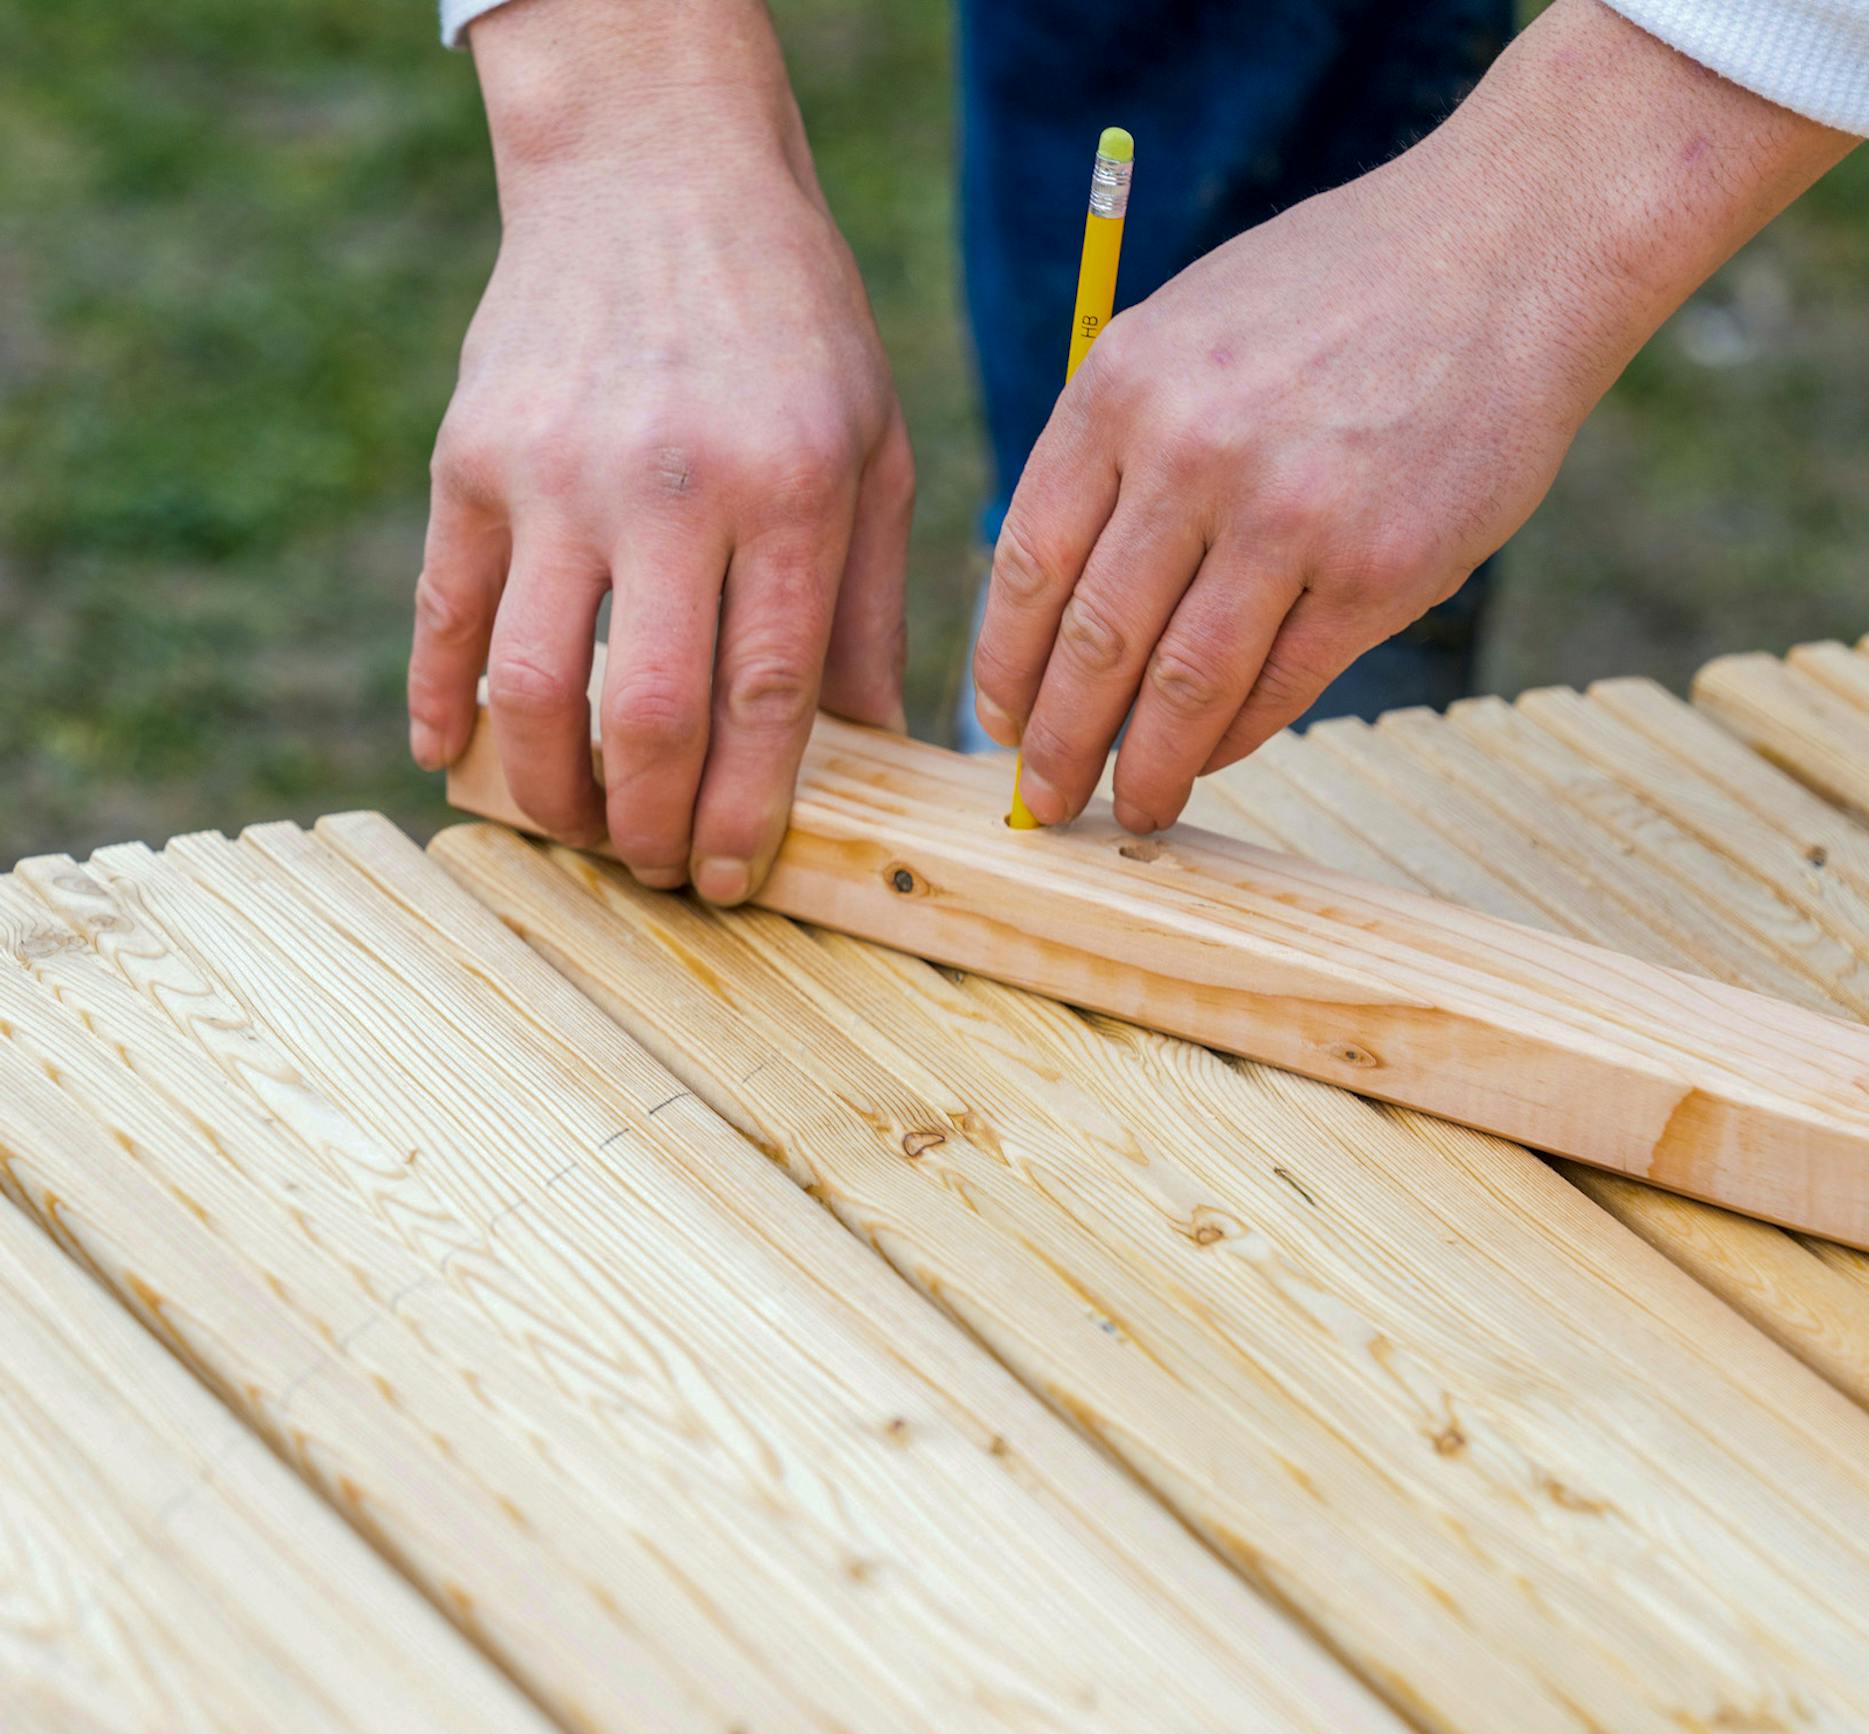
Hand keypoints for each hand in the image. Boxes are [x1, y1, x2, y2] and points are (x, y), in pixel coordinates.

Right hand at [409, 0, 912, 903]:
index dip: (749, 814)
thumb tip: (879, 752)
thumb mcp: (875, 448)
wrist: (655, 167)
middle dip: (653, 829)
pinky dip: (437, 700)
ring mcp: (554, 471)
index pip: (767, 701)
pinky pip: (441, 608)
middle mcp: (670, 488)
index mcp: (791, 492)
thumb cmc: (793, 323)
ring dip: (550, 792)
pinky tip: (454, 759)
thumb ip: (874, 606)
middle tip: (663, 870)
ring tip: (585, 831)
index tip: (737, 878)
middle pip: (645, 716)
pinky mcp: (469, 455)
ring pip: (529, 685)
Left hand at [971, 0, 1851, 836]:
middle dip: (1057, 743)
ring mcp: (1289, 517)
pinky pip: (1279, 688)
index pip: (1029, 565)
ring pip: (1182, 687)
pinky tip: (1208, 759)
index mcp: (1122, 388)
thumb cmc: (1336, 292)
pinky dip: (1232, 739)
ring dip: (1144, 767)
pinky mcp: (1379, 572)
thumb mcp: (1185, 330)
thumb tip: (1061, 602)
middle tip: (1043, 801)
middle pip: (1093, 643)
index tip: (1000, 719)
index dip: (1005, 664)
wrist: (1510, 248)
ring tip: (1126, 806)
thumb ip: (1117, 449)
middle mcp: (1193, 454)